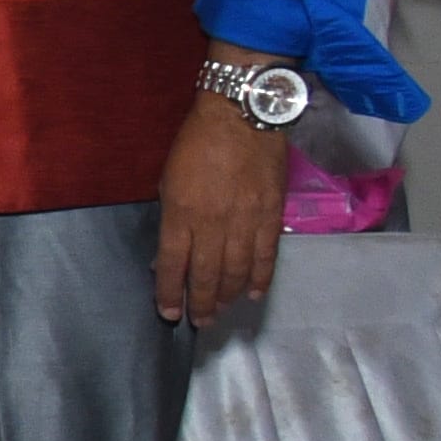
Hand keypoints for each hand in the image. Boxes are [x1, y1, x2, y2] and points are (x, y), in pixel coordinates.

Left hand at [157, 89, 284, 328]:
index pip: (172, 263)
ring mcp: (245, 221)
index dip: (170, 292)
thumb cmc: (196, 144)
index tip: (168, 313)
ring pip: (236, 270)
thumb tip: (174, 251)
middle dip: (200, 303)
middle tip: (199, 322)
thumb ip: (173, 217)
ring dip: (227, 296)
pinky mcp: (271, 215)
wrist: (241, 117)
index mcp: (180, 213)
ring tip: (220, 313)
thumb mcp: (169, 180)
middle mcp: (212, 223)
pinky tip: (252, 294)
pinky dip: (259, 277)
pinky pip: (266, 255)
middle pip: (205, 274)